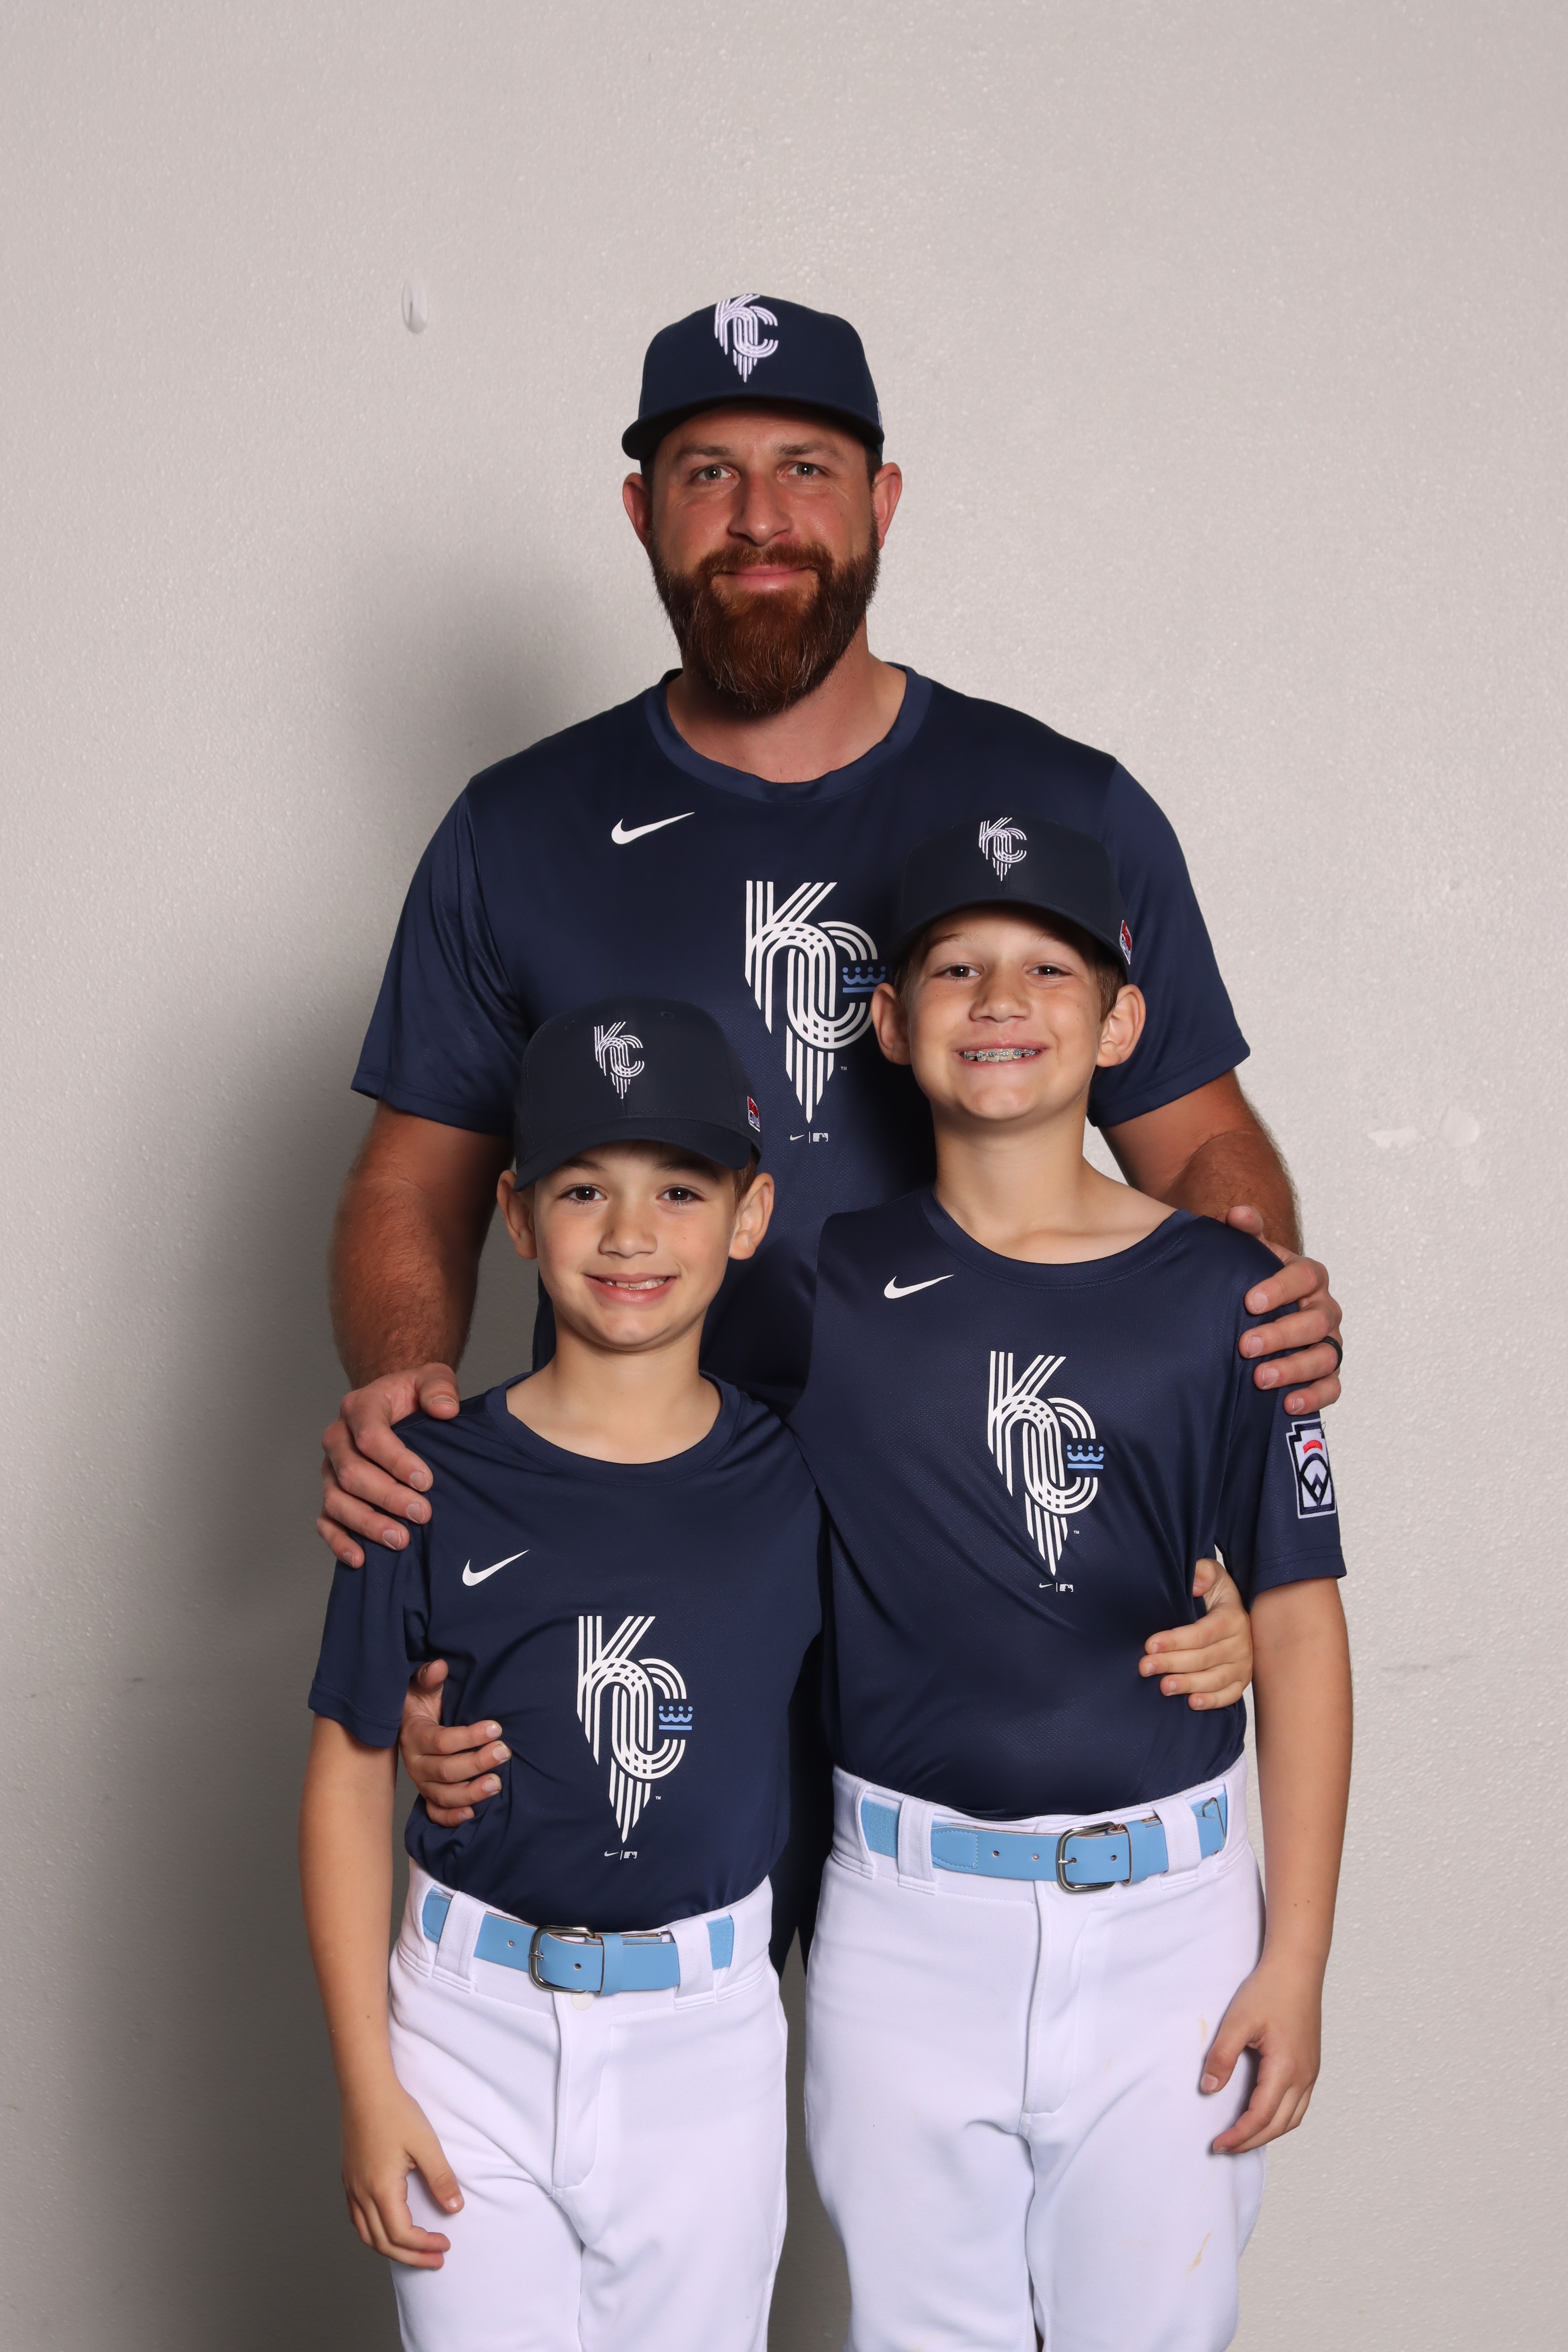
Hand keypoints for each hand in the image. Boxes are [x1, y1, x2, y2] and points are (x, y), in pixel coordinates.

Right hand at [318, 1364, 460, 1565]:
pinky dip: (339, 1541)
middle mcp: (337, 1438)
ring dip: (367, 1524)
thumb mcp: (432, 1378)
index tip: (426, 1481)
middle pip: (352, 1473)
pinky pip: (326, 1521)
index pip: (369, 1435)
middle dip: (388, 1497)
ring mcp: (330, 1469)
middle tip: (422, 1514)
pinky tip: (361, 1558)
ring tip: (401, 1540)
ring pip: (336, 1501)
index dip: (396, 1461)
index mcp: (358, 1407)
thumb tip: (445, 1409)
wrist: (395, 1406)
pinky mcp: (332, 1493)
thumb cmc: (413, 1395)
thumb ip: (439, 1387)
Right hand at [341, 2075, 461, 2267]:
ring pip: (365, 2234)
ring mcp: (351, 2186)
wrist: (365, 2088)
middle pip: (382, 2242)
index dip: (424, 2245)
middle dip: (411, 2256)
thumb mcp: (426, 2144)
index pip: (401, 2235)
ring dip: (390, 2247)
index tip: (445, 2244)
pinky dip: (373, 2231)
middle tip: (435, 2259)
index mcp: (380, 2189)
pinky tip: (387, 2226)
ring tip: (413, 2250)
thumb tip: (455, 2208)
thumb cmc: (395, 2112)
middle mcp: (361, 2193)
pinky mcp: (349, 2177)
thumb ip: (441, 2179)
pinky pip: (356, 2217)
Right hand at [402, 1660, 509, 1826]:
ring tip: (496, 1784)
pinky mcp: (428, 1795)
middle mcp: (415, 1762)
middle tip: (504, 1752)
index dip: (469, 1736)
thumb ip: (430, 1677)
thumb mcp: (423, 1686)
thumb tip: (441, 1666)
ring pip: (443, 1795)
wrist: (409, 1722)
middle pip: (445, 1770)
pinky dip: (451, 1817)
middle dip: (477, 1762)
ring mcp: (421, 1782)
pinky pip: (435, 1812)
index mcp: (414, 1734)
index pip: (441, 1741)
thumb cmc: (422, 1702)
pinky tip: (472, 1813)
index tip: (496, 1728)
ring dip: (470, 1792)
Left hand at [1139, 1558, 1252, 1708]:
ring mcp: (1243, 1664)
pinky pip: (1229, 1695)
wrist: (1234, 1611)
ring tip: (1163, 1687)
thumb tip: (1195, 1585)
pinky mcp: (1241, 1680)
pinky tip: (1191, 1703)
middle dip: (1172, 1663)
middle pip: (1205, 1658)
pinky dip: (1212, 1701)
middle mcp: (1241, 1643)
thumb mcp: (1212, 1574)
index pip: (1202, 1633)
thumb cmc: (1214, 1592)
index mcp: (1233, 1617)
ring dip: (1188, 1684)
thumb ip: (1203, 1573)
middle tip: (1145, 1667)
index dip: (1175, 1640)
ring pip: (1215, 1679)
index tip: (1150, 1645)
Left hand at [1201, 1954, 1322, 2153]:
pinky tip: (1264, 2114)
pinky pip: (1299, 2104)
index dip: (1239, 2135)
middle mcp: (1304, 2076)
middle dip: (1252, 2141)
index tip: (1218, 2144)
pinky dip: (1281, 2118)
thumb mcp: (1237, 2021)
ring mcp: (1311, 2072)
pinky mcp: (1311, 2065)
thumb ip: (1222, 2057)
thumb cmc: (1269, 1990)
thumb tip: (1209, 2090)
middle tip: (1226, 2147)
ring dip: (1268, 2133)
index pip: (1261, 2116)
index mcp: (1286, 2068)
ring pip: (1293, 2118)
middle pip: (1279, 2125)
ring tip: (1242, 2137)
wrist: (1297, 1968)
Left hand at [1226, 1206, 1342, 1416]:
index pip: (1306, 1276)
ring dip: (1295, 1369)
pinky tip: (1289, 1405)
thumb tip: (1239, 1215)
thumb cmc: (1252, 1283)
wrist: (1256, 1313)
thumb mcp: (1246, 1256)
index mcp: (1308, 1277)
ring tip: (1261, 1378)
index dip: (1280, 1288)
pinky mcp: (1328, 1373)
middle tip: (1246, 1345)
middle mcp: (1325, 1309)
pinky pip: (1332, 1387)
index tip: (1249, 1302)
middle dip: (1282, 1335)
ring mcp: (1329, 1342)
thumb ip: (1244, 1233)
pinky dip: (1314, 1397)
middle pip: (1316, 1321)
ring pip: (1326, 1356)